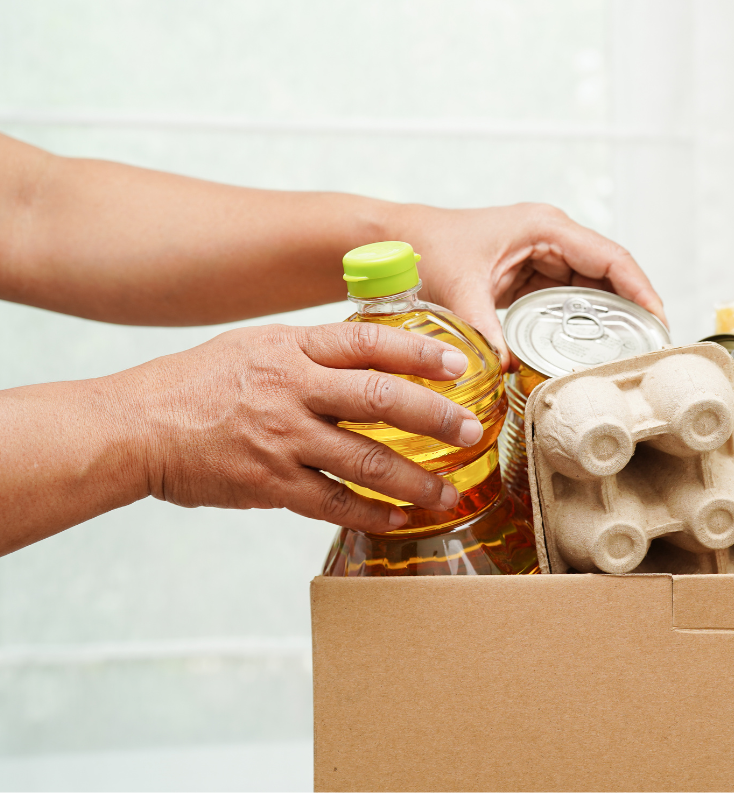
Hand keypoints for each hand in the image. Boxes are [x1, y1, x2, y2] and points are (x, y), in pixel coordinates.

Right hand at [124, 322, 481, 532]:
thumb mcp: (255, 347)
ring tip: (449, 493)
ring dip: (415, 479)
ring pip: (365, 459)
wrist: (134, 428)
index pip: (369, 342)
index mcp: (290, 349)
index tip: (459, 364)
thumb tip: (371, 358)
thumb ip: (311, 353)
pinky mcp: (269, 483)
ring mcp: (282, 438)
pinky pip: (332, 502)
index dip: (420, 352)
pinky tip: (398, 518)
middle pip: (381, 399)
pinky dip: (370, 512)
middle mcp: (291, 390)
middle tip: (472, 431)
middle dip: (435, 417)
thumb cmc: (196, 385)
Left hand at [399, 203, 667, 369]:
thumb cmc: (425, 247)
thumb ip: (483, 329)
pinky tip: (592, 350)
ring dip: (610, 318)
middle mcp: (551, 237)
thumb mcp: (458, 288)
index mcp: (544, 227)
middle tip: (650, 349)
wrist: (396, 240)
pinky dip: (583, 322)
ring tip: (629, 354)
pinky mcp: (531, 275)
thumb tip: (506, 370)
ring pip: (593, 288)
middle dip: (632, 310)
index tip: (658, 323)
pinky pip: (570, 299)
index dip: (641, 290)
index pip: (611, 258)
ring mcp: (543, 255)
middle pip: (610, 274)